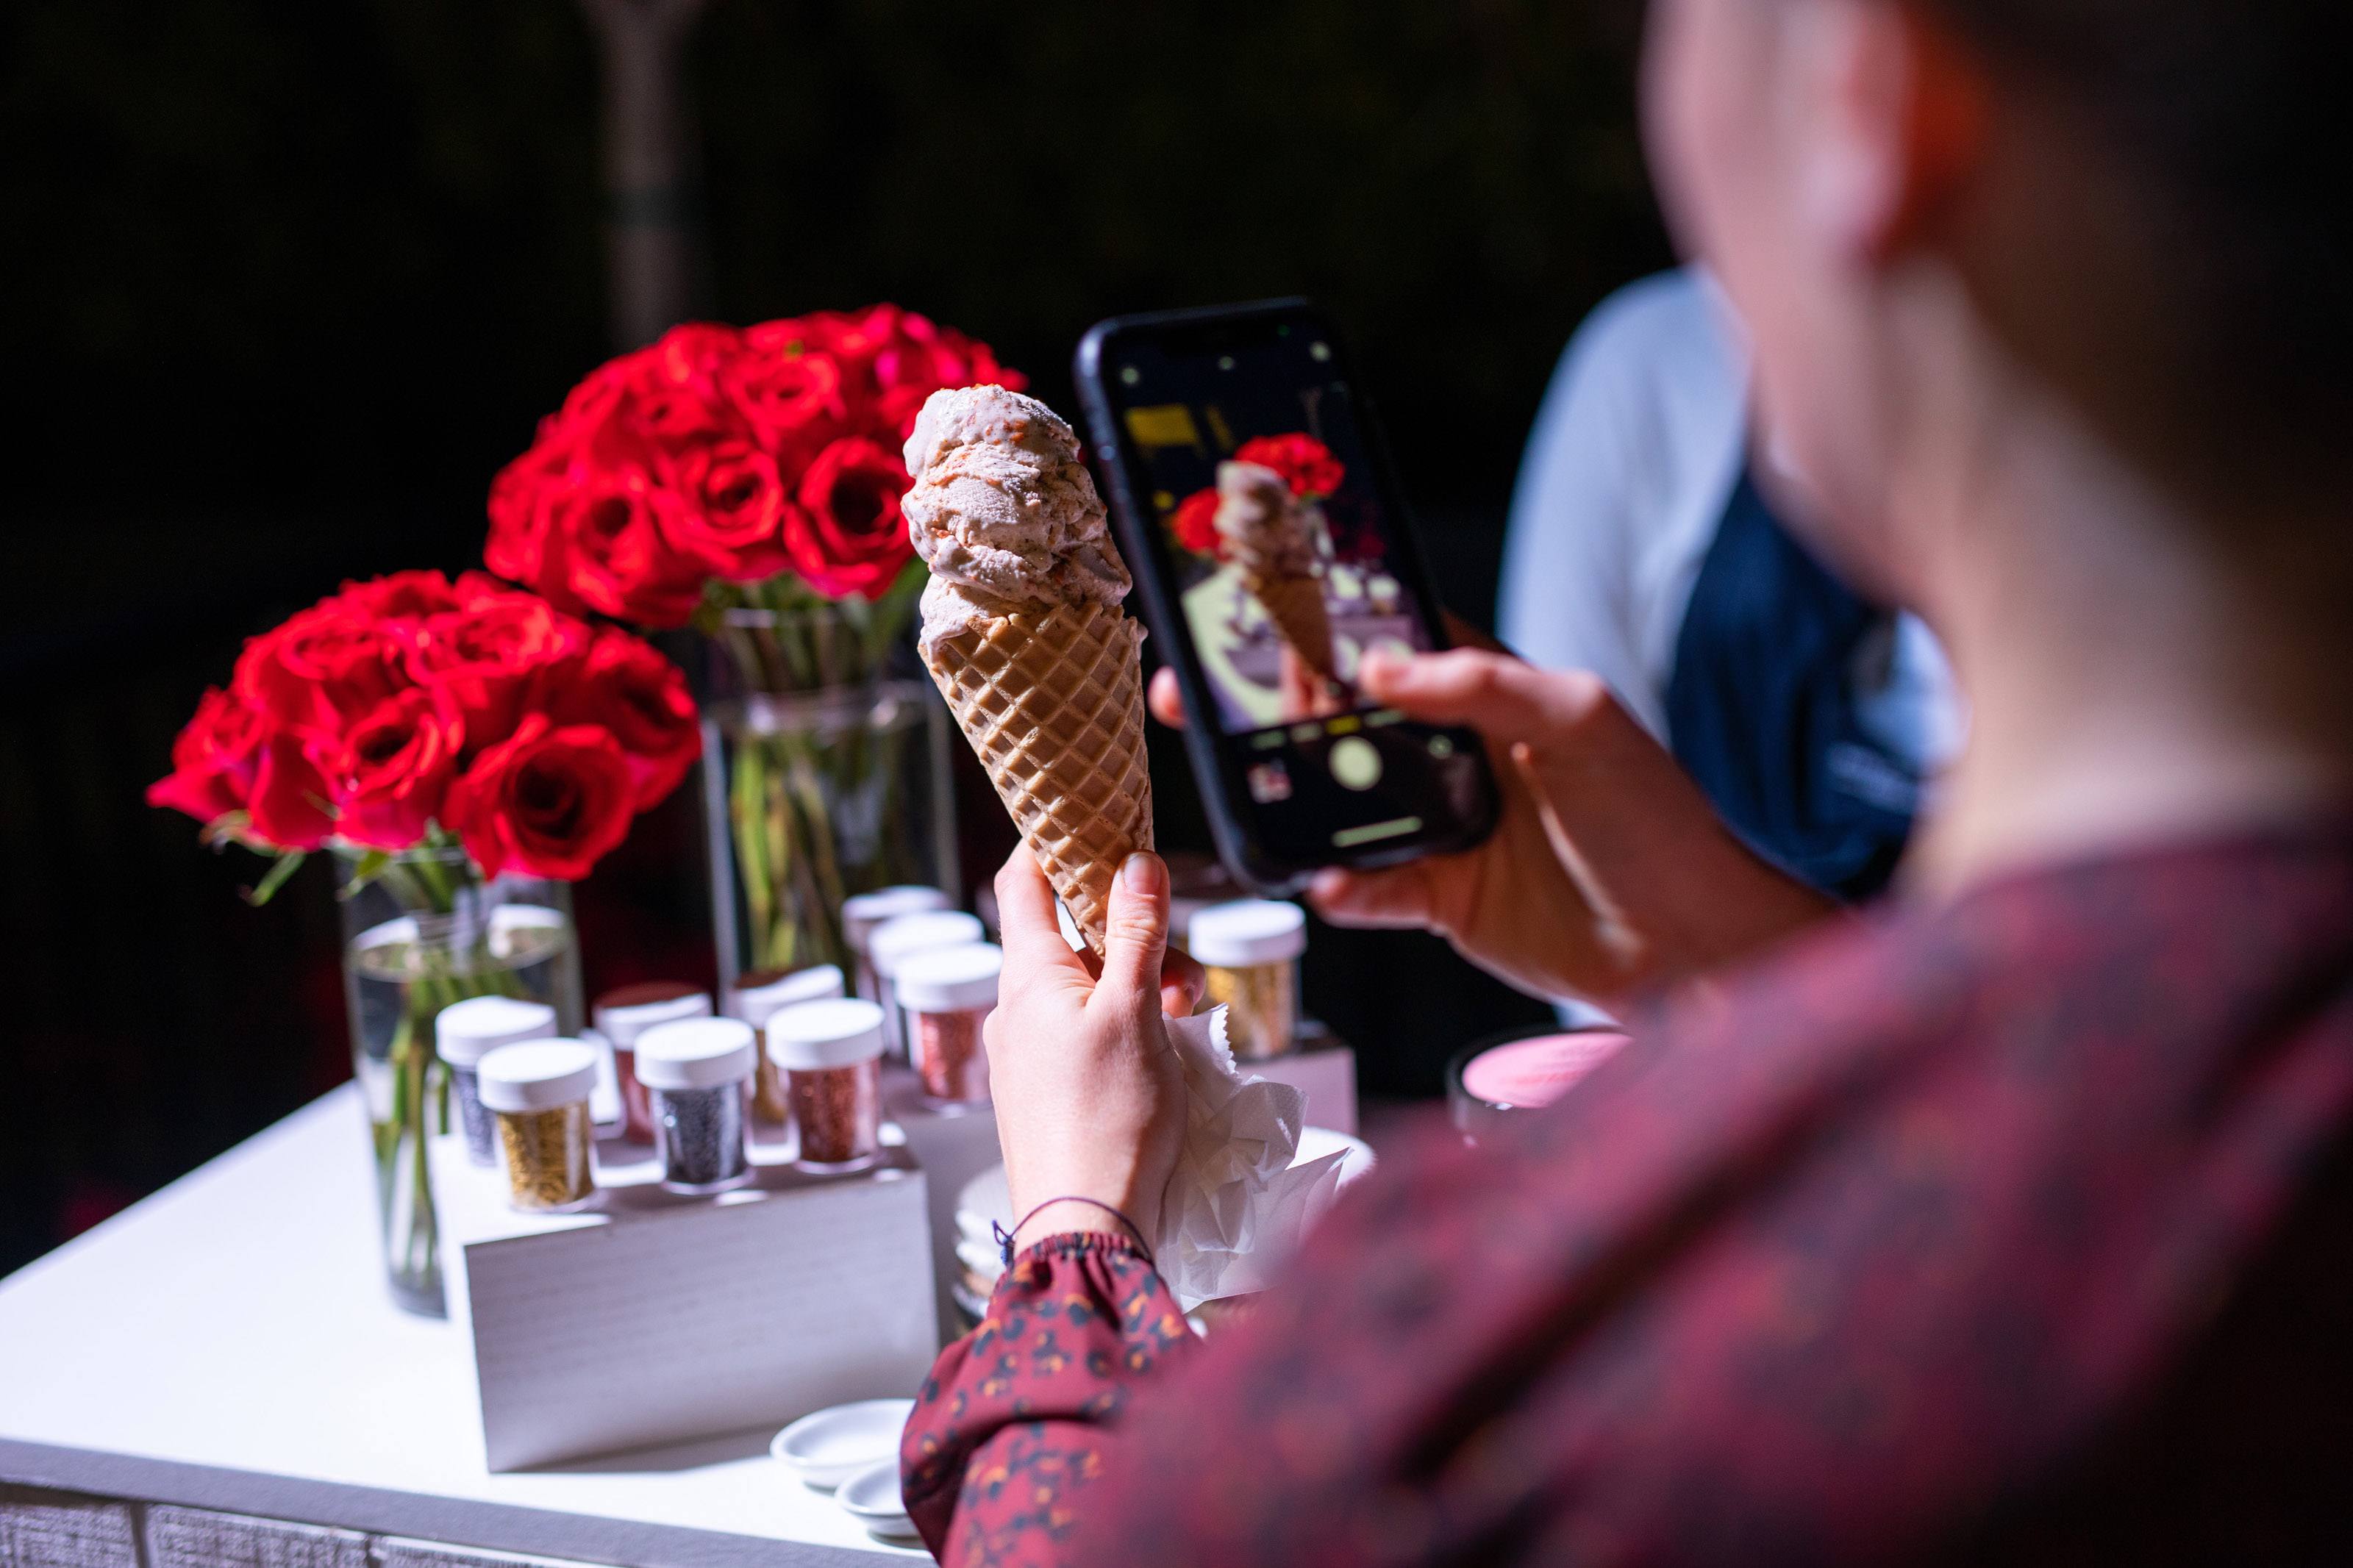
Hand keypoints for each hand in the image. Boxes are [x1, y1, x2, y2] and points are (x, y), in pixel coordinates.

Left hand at [987, 846, 1191, 1255]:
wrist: (1086, 1228)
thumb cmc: (1109, 1119)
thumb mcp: (1135, 1012)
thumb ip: (1137, 933)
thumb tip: (1136, 860)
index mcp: (1026, 975)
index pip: (1021, 879)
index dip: (1052, 837)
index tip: (1093, 814)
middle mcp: (1016, 1007)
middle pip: (1070, 934)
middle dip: (1130, 929)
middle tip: (1181, 961)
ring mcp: (1028, 1051)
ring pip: (1086, 986)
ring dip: (1138, 982)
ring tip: (1184, 1015)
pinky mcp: (1048, 1089)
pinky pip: (1086, 1030)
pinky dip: (1127, 1023)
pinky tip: (1165, 1050)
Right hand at [1145, 637, 1834, 1007]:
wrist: (1694, 945)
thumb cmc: (1657, 819)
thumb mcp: (1579, 720)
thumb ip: (1480, 683)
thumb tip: (1377, 661)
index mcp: (1491, 690)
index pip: (1393, 635)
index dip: (1325, 618)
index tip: (1252, 604)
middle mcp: (1458, 752)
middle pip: (1343, 718)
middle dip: (1271, 707)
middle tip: (1200, 697)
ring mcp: (1446, 826)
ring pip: (1341, 804)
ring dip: (1292, 796)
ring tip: (1243, 786)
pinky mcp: (1442, 898)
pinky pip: (1368, 890)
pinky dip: (1338, 886)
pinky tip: (1325, 881)